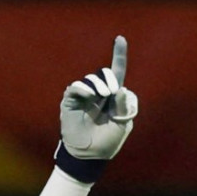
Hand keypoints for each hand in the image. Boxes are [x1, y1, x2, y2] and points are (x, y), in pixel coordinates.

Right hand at [57, 36, 138, 171]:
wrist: (89, 157)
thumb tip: (122, 88)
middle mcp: (99, 94)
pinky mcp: (71, 100)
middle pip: (105, 74)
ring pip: (92, 78)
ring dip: (98, 84)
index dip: (119, 56)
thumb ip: (124, 107)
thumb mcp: (122, 126)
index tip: (121, 38)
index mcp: (113, 99)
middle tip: (111, 92)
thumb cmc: (107, 144)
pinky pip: (77, 86)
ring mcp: (84, 96)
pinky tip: (89, 95)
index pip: (117, 74)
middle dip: (110, 79)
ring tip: (101, 96)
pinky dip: (84, 88)